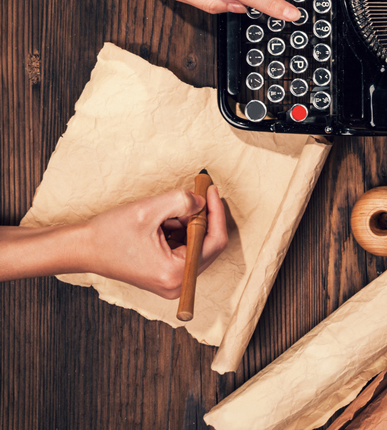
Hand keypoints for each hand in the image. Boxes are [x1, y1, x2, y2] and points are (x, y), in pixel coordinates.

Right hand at [80, 185, 228, 298]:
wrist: (82, 249)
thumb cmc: (109, 233)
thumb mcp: (150, 210)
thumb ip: (183, 201)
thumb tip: (204, 201)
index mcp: (175, 273)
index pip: (215, 242)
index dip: (216, 213)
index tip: (211, 190)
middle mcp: (177, 284)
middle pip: (208, 244)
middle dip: (199, 218)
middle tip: (190, 196)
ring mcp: (172, 283)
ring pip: (196, 245)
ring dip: (186, 225)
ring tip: (163, 215)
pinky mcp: (166, 276)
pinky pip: (185, 250)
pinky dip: (178, 232)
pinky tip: (159, 225)